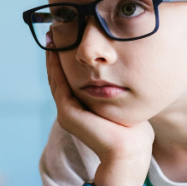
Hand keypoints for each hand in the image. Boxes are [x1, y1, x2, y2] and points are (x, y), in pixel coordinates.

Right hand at [45, 46, 152, 185]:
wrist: (130, 153)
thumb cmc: (133, 134)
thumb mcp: (123, 107)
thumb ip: (118, 94)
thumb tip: (127, 79)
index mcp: (82, 110)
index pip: (69, 80)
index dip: (66, 60)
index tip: (67, 39)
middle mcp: (71, 111)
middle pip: (59, 76)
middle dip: (57, 54)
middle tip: (55, 31)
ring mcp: (67, 113)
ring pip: (56, 78)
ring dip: (53, 57)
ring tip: (53, 36)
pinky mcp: (68, 114)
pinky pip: (59, 84)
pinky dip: (55, 67)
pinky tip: (57, 51)